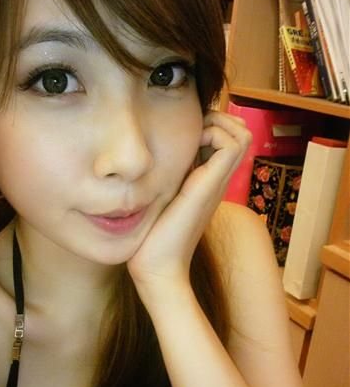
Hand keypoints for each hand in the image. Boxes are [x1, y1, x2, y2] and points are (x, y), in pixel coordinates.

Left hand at [127, 111, 251, 297]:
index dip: (209, 124)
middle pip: (238, 132)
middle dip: (216, 118)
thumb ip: (160, 182)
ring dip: (217, 124)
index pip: (224, 137)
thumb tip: (145, 162)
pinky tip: (188, 147)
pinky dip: (214, 133)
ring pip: (240, 134)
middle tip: (189, 129)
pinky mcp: (211, 185)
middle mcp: (217, 180)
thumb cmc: (152, 239)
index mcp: (206, 182)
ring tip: (191, 136)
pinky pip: (231, 144)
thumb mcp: (157, 200)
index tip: (182, 131)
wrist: (158, 267)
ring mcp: (218, 182)